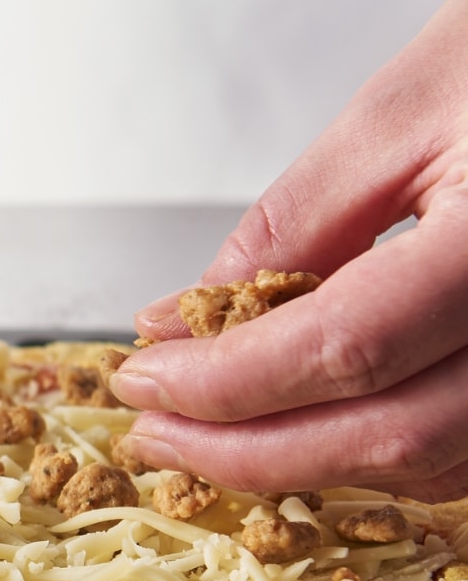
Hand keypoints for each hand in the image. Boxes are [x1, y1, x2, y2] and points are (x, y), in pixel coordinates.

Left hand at [110, 0, 467, 500]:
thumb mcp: (398, 115)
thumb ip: (292, 226)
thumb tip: (183, 318)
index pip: (344, 352)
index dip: (226, 385)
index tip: (142, 379)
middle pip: (392, 439)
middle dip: (251, 451)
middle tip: (157, 433)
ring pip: (440, 465)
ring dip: (313, 465)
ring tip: (212, 435)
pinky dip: (386, 455)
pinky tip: (309, 428)